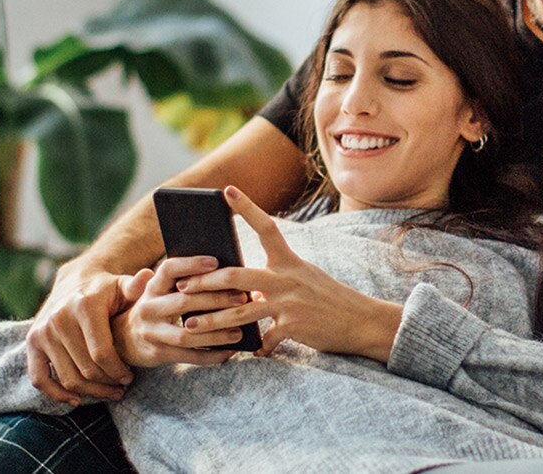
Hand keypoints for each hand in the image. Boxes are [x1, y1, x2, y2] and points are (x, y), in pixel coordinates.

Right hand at [25, 267, 139, 404]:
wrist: (74, 281)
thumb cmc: (106, 290)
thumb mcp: (123, 285)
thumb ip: (136, 287)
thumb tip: (148, 277)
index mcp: (84, 306)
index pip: (102, 354)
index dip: (118, 371)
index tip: (130, 377)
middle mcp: (59, 318)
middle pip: (86, 370)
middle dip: (107, 384)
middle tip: (122, 387)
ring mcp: (42, 331)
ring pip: (68, 378)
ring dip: (90, 393)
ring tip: (108, 392)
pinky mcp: (32, 342)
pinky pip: (39, 378)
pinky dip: (55, 394)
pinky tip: (76, 400)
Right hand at [113, 258, 253, 367]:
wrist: (124, 340)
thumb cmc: (154, 308)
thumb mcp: (156, 290)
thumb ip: (177, 279)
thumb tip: (216, 266)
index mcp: (152, 287)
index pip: (170, 269)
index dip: (191, 264)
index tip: (216, 262)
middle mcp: (149, 308)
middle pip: (184, 302)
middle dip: (216, 300)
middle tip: (243, 298)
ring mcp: (152, 332)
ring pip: (188, 334)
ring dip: (216, 333)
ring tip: (240, 331)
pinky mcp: (158, 353)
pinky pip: (189, 356)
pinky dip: (212, 355)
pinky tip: (230, 352)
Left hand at [177, 186, 404, 362]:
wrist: (361, 321)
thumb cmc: (329, 298)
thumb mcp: (304, 277)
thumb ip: (275, 277)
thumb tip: (244, 285)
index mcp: (289, 260)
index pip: (266, 226)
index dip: (246, 207)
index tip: (226, 190)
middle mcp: (287, 278)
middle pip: (236, 275)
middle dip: (204, 282)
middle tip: (181, 286)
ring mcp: (290, 303)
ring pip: (241, 311)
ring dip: (211, 320)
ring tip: (190, 326)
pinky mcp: (294, 326)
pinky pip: (265, 339)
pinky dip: (255, 347)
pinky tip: (247, 352)